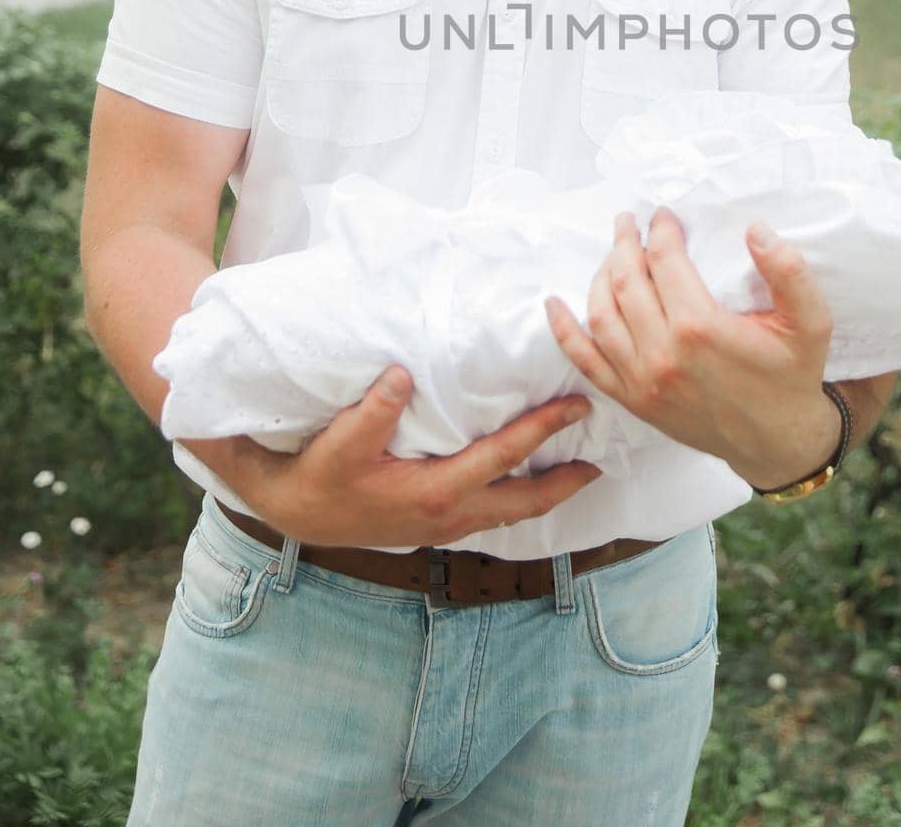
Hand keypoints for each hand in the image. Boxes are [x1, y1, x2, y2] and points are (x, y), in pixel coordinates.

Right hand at [234, 368, 602, 547]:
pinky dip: (520, 498)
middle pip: (526, 501)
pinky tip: (527, 482)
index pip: (505, 456)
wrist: (298, 514)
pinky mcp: (438, 525)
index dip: (544, 429)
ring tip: (578, 471)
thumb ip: (373, 412)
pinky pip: (494, 513)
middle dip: (567, 480)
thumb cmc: (320, 478)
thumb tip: (403, 375)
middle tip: (602, 459)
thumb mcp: (340, 443)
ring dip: (548, 492)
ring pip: (513, 512)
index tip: (578, 406)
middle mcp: (452, 514)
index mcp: (437, 492)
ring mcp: (447, 525)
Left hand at [544, 208, 838, 490]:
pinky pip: (587, 361)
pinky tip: (554, 305)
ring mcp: (642, 380)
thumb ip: (789, 272)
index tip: (664, 216)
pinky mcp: (633, 400)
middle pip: (627, 281)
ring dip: (600, 275)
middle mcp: (663, 354)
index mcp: (700, 328)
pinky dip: (565, 331)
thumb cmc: (791, 375)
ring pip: (602, 314)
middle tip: (628, 222)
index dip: (662, 231)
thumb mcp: (810, 322)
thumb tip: (755, 229)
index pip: (666, 262)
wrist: (777, 441)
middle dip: (624, 243)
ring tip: (612, 251)